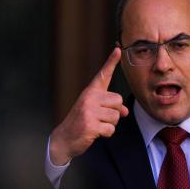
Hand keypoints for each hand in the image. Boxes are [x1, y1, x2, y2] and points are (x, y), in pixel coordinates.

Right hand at [49, 48, 128, 164]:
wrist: (64, 139)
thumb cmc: (82, 123)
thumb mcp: (96, 112)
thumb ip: (111, 107)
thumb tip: (125, 111)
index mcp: (90, 92)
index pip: (103, 75)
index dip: (111, 62)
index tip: (118, 49)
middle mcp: (89, 98)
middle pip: (118, 100)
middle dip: (114, 112)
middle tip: (100, 118)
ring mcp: (88, 111)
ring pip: (116, 116)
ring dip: (110, 124)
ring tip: (96, 125)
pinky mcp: (89, 124)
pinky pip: (111, 129)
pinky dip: (106, 134)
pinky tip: (95, 133)